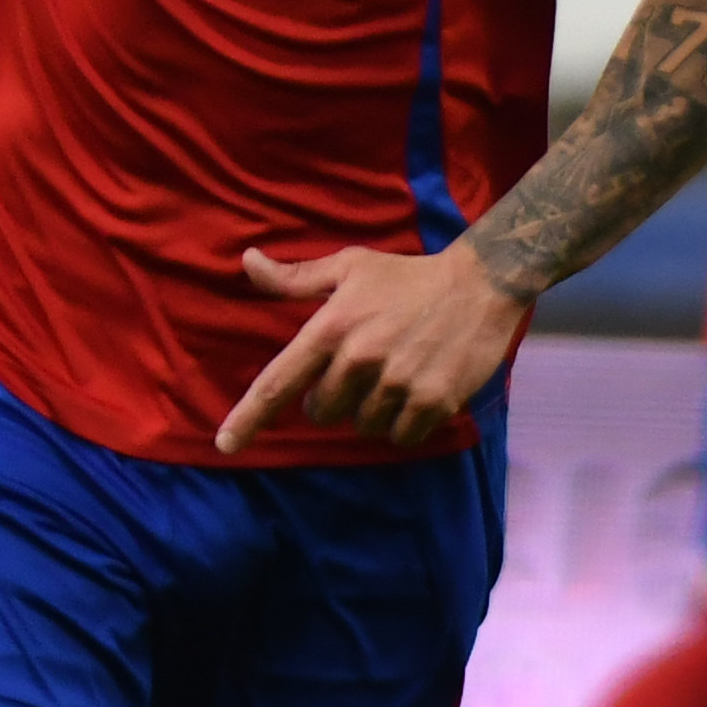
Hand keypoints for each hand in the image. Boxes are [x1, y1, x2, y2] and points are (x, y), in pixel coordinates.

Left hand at [216, 242, 527, 454]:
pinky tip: (418, 390)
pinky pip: (400, 436)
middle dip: (336, 398)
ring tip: (396, 374)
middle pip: (323, 411)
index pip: (278, 382)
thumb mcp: (349, 267)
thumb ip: (295, 278)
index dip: (247, 418)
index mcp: (331, 327)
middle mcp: (359, 358)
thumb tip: (247, 262)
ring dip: (373, 410)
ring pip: (362, 426)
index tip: (224, 444)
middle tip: (364, 368)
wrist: (481, 283)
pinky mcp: (432, 401)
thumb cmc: (407, 276)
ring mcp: (397, 383)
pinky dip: (405, 423)